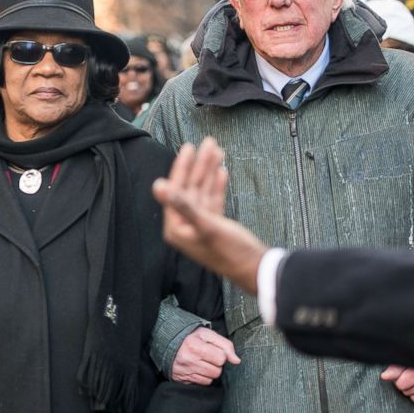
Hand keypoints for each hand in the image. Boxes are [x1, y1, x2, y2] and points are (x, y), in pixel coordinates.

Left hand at [153, 138, 265, 292]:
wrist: (255, 270)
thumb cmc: (230, 251)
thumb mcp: (206, 225)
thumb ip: (182, 205)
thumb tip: (158, 186)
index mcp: (176, 227)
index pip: (177, 190)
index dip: (183, 167)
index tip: (190, 147)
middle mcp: (185, 226)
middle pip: (190, 188)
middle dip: (199, 165)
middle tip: (208, 142)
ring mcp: (200, 226)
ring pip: (203, 191)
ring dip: (209, 171)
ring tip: (218, 150)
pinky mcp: (214, 226)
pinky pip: (213, 200)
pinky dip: (217, 186)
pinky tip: (221, 171)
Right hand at [170, 327, 240, 384]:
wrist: (167, 343)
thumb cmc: (191, 337)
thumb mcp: (207, 334)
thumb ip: (225, 344)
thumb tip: (237, 360)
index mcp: (194, 345)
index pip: (221, 358)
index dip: (221, 354)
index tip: (215, 351)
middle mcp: (188, 359)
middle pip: (217, 371)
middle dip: (216, 364)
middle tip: (208, 357)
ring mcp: (184, 371)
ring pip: (210, 379)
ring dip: (210, 372)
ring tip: (203, 362)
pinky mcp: (182, 380)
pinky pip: (202, 384)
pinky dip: (202, 377)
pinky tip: (197, 369)